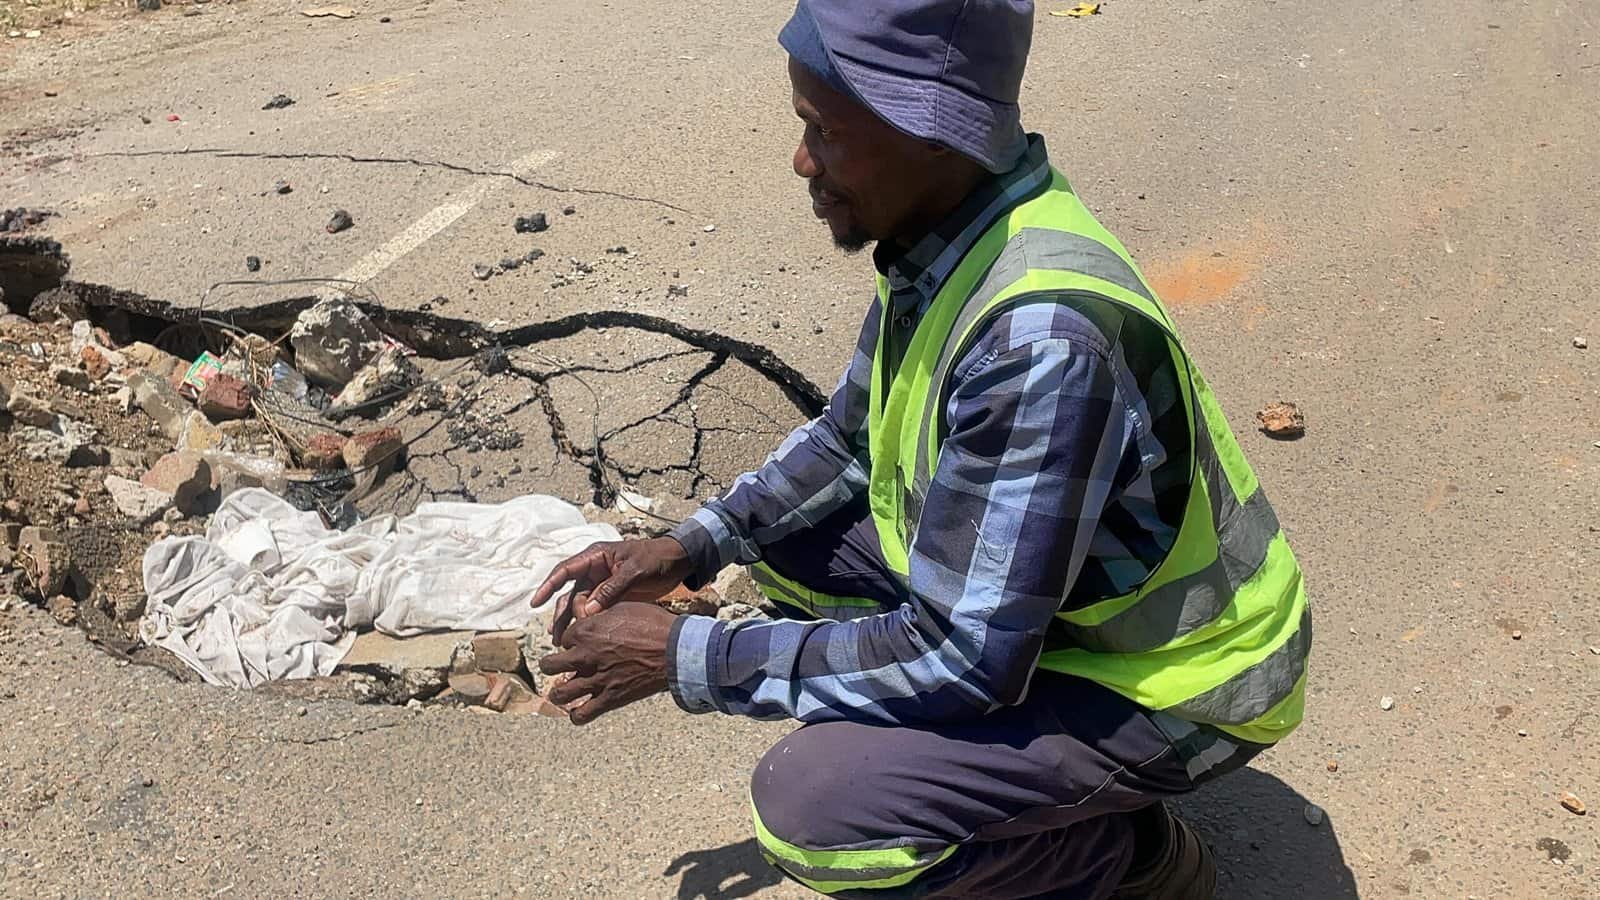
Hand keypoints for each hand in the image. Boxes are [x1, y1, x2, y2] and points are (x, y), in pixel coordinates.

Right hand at [530, 537, 693, 643]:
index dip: (548, 586)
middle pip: (569, 594)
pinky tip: (578, 638)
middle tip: (558, 638)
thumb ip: (612, 589)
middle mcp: (594, 570)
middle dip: (561, 615)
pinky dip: (586, 624)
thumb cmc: (656, 558)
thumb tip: (587, 611)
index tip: (536, 603)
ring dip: (570, 623)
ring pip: (578, 605)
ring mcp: (602, 585)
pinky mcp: (611, 597)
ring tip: (561, 643)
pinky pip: (593, 612)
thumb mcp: (635, 571)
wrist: (678, 562)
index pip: (565, 570)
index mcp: (596, 557)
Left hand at [539, 601, 676, 724]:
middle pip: (549, 665)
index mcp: (586, 631)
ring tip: (562, 691)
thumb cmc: (654, 624)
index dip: (570, 640)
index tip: (578, 643)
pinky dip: (576, 715)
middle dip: (551, 665)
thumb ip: (601, 612)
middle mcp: (585, 656)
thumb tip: (589, 612)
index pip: (563, 638)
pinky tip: (578, 711)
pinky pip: (581, 714)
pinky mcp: (609, 699)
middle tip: (559, 666)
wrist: (675, 650)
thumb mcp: (624, 607)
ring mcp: (595, 679)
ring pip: (560, 693)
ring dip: (558, 692)